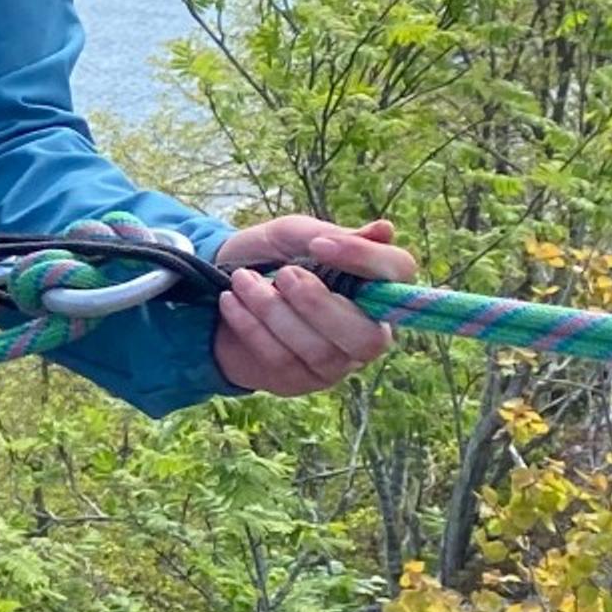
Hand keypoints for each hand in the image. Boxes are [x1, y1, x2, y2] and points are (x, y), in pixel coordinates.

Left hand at [211, 215, 417, 396]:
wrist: (213, 288)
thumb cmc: (268, 259)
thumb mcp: (293, 236)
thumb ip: (334, 234)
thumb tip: (385, 230)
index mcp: (374, 288)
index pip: (399, 275)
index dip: (365, 259)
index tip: (319, 244)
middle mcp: (365, 332)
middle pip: (368, 338)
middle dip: (319, 304)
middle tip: (283, 274)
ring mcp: (334, 365)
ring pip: (319, 351)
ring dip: (273, 311)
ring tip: (241, 280)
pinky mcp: (297, 381)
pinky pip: (281, 361)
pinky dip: (250, 327)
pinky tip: (231, 301)